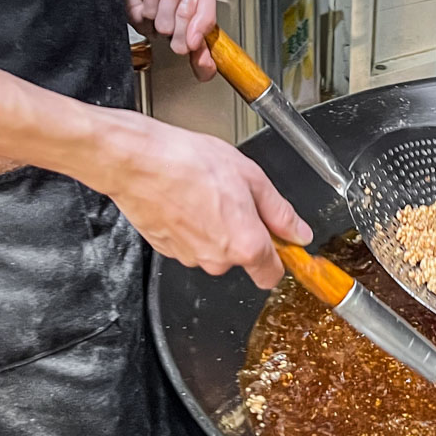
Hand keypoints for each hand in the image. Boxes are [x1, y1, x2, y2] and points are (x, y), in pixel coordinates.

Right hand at [99, 114, 311, 288]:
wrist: (137, 160)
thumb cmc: (189, 163)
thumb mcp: (252, 178)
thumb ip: (280, 212)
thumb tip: (298, 232)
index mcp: (245, 245)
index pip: (272, 275)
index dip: (279, 257)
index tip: (280, 241)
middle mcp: (217, 260)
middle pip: (242, 257)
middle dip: (244, 232)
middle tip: (236, 197)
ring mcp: (189, 256)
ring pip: (214, 249)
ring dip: (217, 226)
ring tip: (207, 192)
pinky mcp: (166, 249)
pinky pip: (190, 242)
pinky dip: (192, 225)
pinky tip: (188, 198)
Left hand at [120, 0, 218, 81]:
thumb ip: (208, 13)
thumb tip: (197, 42)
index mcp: (193, 20)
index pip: (199, 52)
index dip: (203, 63)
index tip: (206, 69)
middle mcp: (172, 25)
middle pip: (183, 44)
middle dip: (188, 14)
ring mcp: (152, 20)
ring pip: (165, 28)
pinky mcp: (133, 12)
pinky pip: (148, 15)